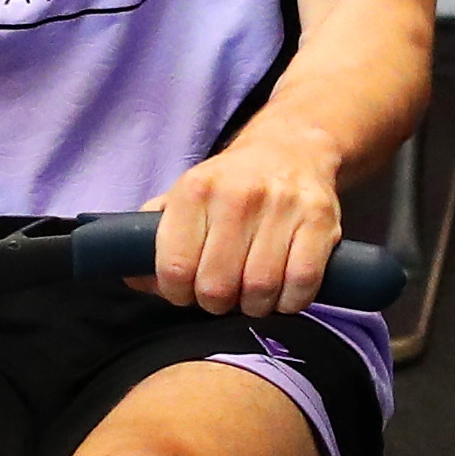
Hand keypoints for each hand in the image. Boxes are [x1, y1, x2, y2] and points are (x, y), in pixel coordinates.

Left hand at [147, 114, 350, 315]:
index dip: (177, 294)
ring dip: (254, 306)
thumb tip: (134, 280)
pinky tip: (283, 293)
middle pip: (217, 286)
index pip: (175, 268)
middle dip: (216, 304)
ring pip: (260, 290)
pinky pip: (301, 283)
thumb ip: (152, 238)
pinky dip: (290, 302)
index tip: (186, 292)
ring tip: (252, 295)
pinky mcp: (320, 219)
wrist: (291, 149)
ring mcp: (282, 207)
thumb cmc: (230, 185)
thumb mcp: (184, 197)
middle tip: (222, 296)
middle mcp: (237, 195)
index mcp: (195, 190)